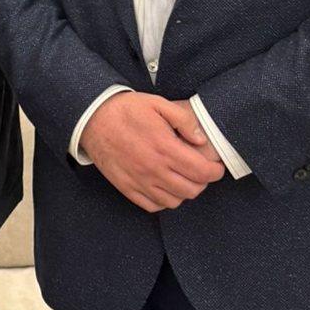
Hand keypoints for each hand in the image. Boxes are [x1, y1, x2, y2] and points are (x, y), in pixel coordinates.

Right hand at [80, 91, 224, 211]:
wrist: (92, 119)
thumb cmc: (126, 110)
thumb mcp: (158, 104)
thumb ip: (183, 120)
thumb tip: (200, 139)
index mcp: (165, 148)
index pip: (202, 171)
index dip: (215, 172)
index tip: (216, 167)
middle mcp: (154, 169)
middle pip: (191, 190)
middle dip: (203, 182)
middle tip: (201, 171)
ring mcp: (140, 181)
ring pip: (174, 201)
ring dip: (184, 192)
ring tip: (183, 179)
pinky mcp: (127, 188)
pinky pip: (152, 206)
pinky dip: (163, 201)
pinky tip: (164, 187)